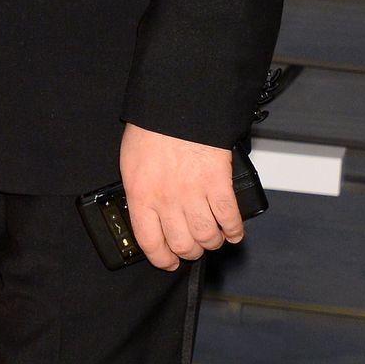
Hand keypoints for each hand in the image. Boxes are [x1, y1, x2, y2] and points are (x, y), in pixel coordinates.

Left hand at [119, 122, 243, 271]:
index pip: (150, 243)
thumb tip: (146, 214)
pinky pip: (230, 220)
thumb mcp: (131, 161)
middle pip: (182, 245)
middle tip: (192, 245)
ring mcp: (194, 193)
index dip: (162, 259)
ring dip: (211, 241)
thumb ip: (139, 191)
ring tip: (211, 235)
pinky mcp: (218, 184)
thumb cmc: (152, 127)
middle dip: (189, 251)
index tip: (168, 262)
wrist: (177, 102)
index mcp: (141, 193)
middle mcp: (167, 199)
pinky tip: (231, 230)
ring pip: (207, 238)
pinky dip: (233, 230)